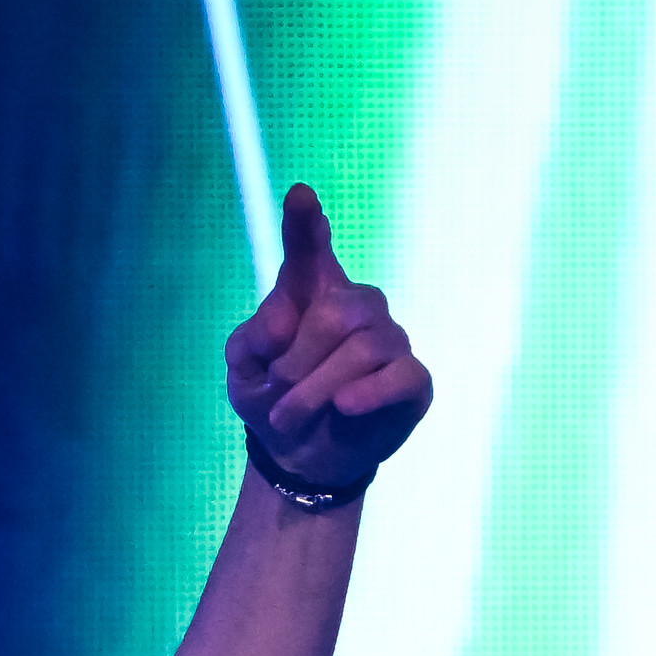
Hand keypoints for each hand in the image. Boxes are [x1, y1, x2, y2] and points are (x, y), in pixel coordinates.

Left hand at [223, 185, 430, 501]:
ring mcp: (390, 340)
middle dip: (296, 363)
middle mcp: (358, 306)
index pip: (309, 252)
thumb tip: (284, 317)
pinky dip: (366, 395)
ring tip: (290, 416)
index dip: (305, 226)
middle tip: (275, 399)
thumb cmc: (271, 399)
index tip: (299, 196)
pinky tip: (344, 408)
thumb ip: (253, 337)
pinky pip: (398, 376)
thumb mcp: (243, 371)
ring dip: (313, 391)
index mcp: (312, 294)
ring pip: (360, 349)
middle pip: (335, 313)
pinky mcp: (412, 379)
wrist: (298, 458)